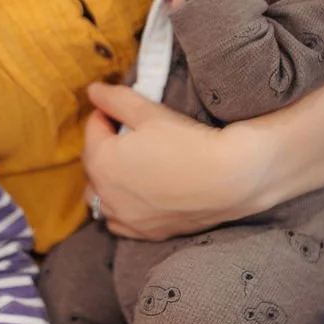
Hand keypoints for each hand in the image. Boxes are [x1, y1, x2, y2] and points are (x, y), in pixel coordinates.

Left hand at [83, 81, 262, 239]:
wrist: (230, 180)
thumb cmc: (189, 143)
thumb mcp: (149, 113)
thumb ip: (116, 100)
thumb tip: (93, 90)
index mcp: (102, 162)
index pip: (93, 130)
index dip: (106, 114)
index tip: (120, 107)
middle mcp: (107, 195)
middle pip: (94, 164)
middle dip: (104, 145)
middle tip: (125, 131)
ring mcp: (126, 218)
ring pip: (101, 198)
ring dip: (107, 180)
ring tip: (128, 165)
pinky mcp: (147, 233)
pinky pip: (120, 222)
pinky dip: (121, 209)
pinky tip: (136, 198)